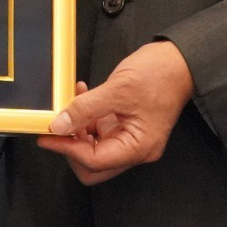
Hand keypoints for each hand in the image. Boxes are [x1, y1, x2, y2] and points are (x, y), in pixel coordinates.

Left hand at [37, 41, 195, 185]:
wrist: (179, 61)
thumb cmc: (160, 75)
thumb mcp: (117, 90)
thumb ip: (85, 109)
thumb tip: (59, 125)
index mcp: (138, 147)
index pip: (94, 161)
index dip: (67, 149)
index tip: (47, 136)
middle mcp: (136, 149)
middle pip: (94, 164)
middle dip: (72, 146)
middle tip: (56, 126)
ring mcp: (131, 139)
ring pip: (94, 148)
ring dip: (77, 129)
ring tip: (69, 104)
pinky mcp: (127, 127)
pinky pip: (100, 132)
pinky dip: (86, 119)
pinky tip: (81, 98)